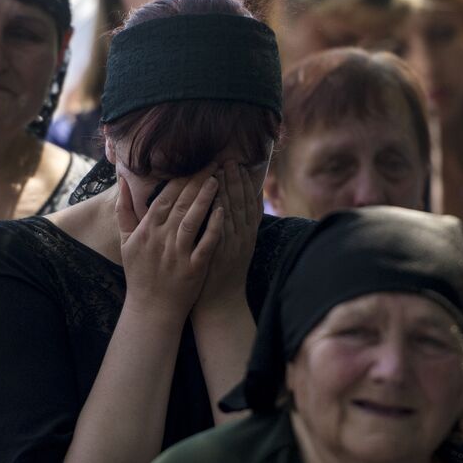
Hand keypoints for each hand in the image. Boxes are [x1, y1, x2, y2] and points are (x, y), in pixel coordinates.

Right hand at [116, 171, 223, 319]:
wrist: (151, 309)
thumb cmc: (139, 273)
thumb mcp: (126, 241)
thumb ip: (124, 209)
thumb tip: (122, 180)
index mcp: (146, 231)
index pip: (164, 198)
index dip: (180, 179)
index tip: (194, 163)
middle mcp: (161, 240)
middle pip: (180, 204)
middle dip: (196, 181)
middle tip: (212, 163)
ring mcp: (177, 254)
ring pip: (192, 220)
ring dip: (205, 199)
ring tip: (217, 180)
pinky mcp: (194, 269)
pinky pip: (205, 244)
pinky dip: (214, 227)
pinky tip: (223, 211)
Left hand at [193, 161, 260, 314]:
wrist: (219, 303)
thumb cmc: (219, 273)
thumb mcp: (231, 248)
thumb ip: (231, 226)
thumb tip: (229, 204)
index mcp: (246, 234)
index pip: (248, 203)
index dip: (245, 183)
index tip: (239, 164)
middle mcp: (242, 238)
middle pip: (241, 204)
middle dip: (236, 180)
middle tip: (230, 159)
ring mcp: (232, 246)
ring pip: (232, 213)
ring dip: (228, 191)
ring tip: (221, 171)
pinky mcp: (220, 255)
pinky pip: (220, 230)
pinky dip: (219, 213)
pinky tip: (214, 199)